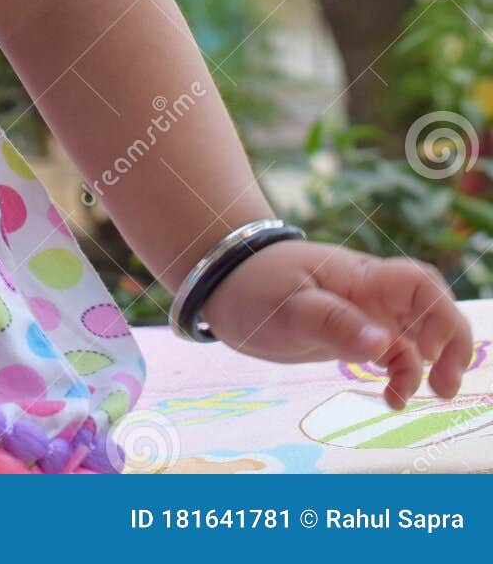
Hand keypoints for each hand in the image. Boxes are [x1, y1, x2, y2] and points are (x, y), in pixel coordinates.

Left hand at [197, 239, 474, 409]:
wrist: (223, 284)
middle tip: (442, 386)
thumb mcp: (288, 306)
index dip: (440, 315)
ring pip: (416, 336)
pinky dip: (401, 374)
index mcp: (359, 278)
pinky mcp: (351, 333)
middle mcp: (369, 293)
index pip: (419, 284)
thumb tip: (382, 345)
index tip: (431, 354)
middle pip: (431, 310)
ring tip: (422, 396)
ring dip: (429, 364)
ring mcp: (363, 313)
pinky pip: (391, 352)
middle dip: (450, 345)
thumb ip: (333, 324)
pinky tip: (390, 396)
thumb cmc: (254, 285)